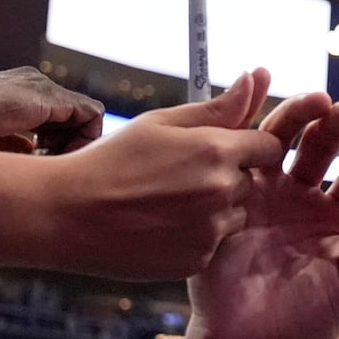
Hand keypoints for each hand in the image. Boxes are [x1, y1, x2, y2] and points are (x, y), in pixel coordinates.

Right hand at [0, 66, 102, 154]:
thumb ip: (15, 144)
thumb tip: (32, 150)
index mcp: (19, 95)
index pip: (56, 120)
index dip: (56, 145)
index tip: (42, 163)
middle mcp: (35, 85)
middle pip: (72, 119)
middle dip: (67, 146)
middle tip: (52, 166)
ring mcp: (44, 87)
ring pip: (84, 117)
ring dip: (76, 144)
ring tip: (56, 164)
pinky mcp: (52, 95)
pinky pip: (92, 114)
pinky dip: (87, 138)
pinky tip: (65, 157)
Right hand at [48, 70, 287, 279]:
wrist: (68, 215)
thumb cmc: (111, 160)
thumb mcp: (160, 124)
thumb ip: (216, 107)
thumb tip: (256, 78)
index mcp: (216, 150)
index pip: (269, 146)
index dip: (249, 145)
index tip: (224, 148)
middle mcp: (222, 191)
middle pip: (251, 181)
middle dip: (228, 176)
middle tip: (180, 175)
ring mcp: (211, 230)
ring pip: (236, 214)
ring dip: (216, 207)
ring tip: (168, 201)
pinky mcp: (198, 259)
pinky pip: (215, 242)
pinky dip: (197, 234)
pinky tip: (161, 224)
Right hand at [187, 92, 338, 338]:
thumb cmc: (306, 322)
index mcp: (338, 215)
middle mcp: (301, 199)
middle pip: (320, 147)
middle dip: (336, 125)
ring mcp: (264, 196)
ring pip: (280, 144)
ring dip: (297, 119)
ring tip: (317, 102)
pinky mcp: (229, 203)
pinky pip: (239, 163)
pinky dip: (252, 140)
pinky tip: (266, 127)